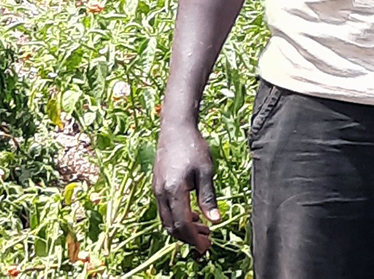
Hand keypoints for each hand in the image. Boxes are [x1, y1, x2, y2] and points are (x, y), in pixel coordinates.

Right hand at [153, 116, 218, 252]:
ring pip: (167, 219)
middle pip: (172, 226)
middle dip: (189, 238)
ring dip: (183, 229)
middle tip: (207, 242)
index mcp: (174, 191)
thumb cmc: (193, 146)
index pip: (182, 224)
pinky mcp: (157, 185)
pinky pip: (165, 209)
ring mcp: (157, 189)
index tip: (206, 246)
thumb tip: (215, 221)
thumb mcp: (205, 171)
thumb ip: (208, 197)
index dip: (194, 239)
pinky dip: (177, 218)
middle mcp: (161, 193)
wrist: (175, 128)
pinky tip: (192, 215)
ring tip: (203, 229)